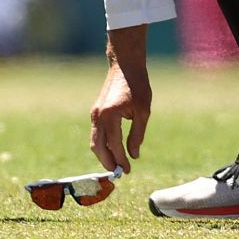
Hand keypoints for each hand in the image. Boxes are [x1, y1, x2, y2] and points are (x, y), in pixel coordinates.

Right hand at [91, 25, 150, 173]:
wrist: (124, 66)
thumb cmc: (137, 86)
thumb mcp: (143, 112)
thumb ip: (137, 135)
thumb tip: (133, 155)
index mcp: (110, 116)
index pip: (114, 145)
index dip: (121, 159)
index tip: (128, 170)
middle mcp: (98, 116)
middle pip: (98, 147)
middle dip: (108, 161)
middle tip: (120, 172)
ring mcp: (95, 113)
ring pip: (94, 141)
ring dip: (103, 154)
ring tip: (116, 164)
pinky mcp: (96, 111)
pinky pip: (96, 133)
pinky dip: (102, 144)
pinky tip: (113, 149)